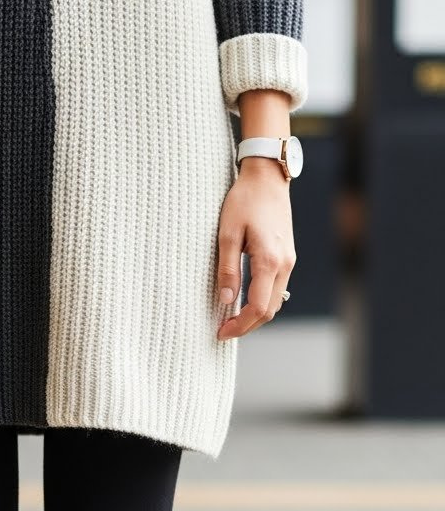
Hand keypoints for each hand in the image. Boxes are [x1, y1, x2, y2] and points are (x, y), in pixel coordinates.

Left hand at [215, 158, 295, 339]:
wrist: (268, 177)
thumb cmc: (244, 200)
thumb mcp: (227, 233)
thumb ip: (227, 269)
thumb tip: (226, 300)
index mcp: (269, 260)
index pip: (258, 307)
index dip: (240, 325)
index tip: (221, 332)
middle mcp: (284, 264)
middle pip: (269, 310)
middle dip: (247, 325)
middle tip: (223, 330)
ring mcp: (289, 261)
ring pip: (275, 301)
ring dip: (255, 315)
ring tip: (231, 318)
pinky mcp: (287, 256)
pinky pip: (277, 288)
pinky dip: (262, 301)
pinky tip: (244, 300)